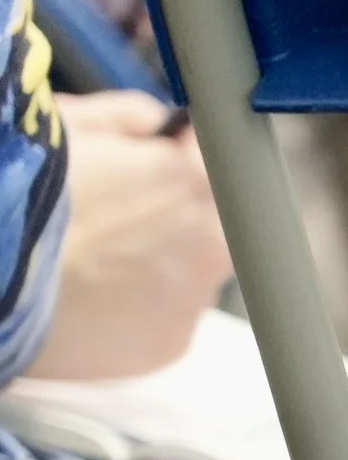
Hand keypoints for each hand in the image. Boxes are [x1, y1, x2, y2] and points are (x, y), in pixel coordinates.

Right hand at [31, 92, 230, 380]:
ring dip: (157, 266)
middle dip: (173, 219)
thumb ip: (129, 117)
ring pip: (191, 272)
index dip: (179, 164)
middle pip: (211, 223)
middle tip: (115, 222)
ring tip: (96, 262)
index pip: (213, 162)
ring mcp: (195, 296)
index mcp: (190, 177)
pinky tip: (96, 298)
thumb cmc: (21, 193)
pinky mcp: (173, 342)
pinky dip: (141, 309)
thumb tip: (161, 123)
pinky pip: (169, 317)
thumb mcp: (67, 124)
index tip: (154, 169)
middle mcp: (210, 239)